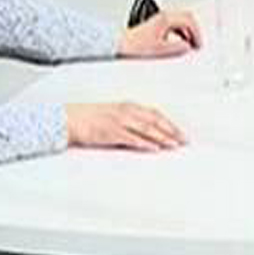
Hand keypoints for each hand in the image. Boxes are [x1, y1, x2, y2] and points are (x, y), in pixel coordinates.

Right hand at [65, 102, 186, 150]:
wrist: (69, 118)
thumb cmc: (90, 117)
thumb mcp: (114, 114)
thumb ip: (131, 120)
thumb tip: (148, 132)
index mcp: (129, 106)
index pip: (155, 114)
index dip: (170, 123)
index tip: (181, 133)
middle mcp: (126, 111)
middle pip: (155, 121)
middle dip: (171, 131)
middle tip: (184, 141)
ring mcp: (118, 121)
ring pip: (146, 129)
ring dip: (162, 137)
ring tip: (174, 145)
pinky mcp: (110, 132)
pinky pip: (131, 138)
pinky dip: (144, 142)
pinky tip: (154, 148)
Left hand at [119, 9, 200, 57]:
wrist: (120, 45)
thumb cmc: (134, 45)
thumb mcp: (158, 50)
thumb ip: (175, 48)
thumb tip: (187, 47)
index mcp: (165, 19)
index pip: (189, 20)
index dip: (197, 33)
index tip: (198, 44)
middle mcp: (163, 16)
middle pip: (186, 17)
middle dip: (194, 31)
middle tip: (197, 44)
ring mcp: (159, 20)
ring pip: (180, 21)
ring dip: (188, 32)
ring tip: (189, 45)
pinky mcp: (156, 25)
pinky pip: (174, 25)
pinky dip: (180, 33)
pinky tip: (178, 43)